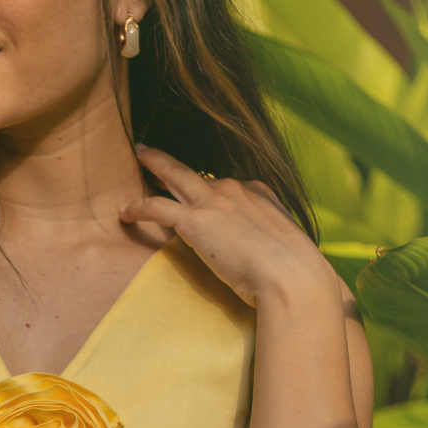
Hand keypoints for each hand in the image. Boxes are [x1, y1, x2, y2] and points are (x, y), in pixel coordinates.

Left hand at [119, 147, 335, 312]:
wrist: (291, 275)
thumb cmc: (298, 272)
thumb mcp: (293, 250)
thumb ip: (284, 250)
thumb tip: (302, 270)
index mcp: (260, 194)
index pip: (230, 187)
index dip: (213, 192)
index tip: (204, 198)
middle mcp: (236, 190)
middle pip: (197, 172)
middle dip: (172, 161)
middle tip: (150, 152)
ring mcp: (214, 201)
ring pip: (174, 175)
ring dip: (154, 164)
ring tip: (138, 158)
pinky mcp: (194, 220)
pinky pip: (156, 207)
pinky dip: (138, 208)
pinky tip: (125, 214)